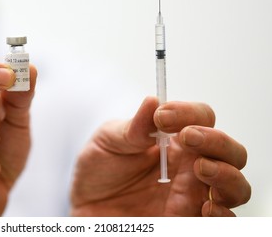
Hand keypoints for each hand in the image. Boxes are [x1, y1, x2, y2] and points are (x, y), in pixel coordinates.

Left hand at [71, 97, 250, 215]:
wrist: (86, 205)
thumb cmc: (98, 170)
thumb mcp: (109, 141)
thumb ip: (133, 126)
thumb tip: (153, 101)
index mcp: (173, 140)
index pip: (201, 118)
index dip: (190, 113)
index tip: (164, 116)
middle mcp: (189, 166)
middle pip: (229, 150)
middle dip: (216, 141)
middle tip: (188, 138)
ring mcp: (191, 194)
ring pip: (235, 185)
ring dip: (226, 175)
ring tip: (201, 169)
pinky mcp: (185, 220)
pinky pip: (222, 220)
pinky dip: (222, 214)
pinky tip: (205, 207)